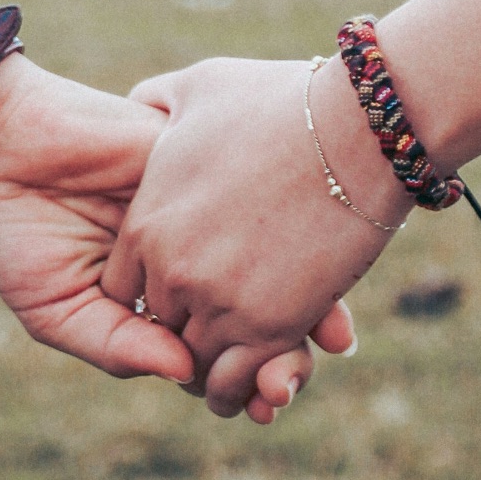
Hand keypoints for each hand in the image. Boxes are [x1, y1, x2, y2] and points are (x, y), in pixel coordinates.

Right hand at [0, 0, 357, 412]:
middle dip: (284, 350)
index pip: (215, 344)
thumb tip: (185, 376)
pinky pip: (262, 199)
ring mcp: (205, 209)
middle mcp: (191, 254)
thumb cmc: (14, 231)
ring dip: (304, 301)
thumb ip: (116, 344)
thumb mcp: (56, 308)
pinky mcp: (206, 164)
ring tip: (324, 343)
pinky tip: (312, 271)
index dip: (245, 378)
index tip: (269, 406)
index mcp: (158, 295)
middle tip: (295, 383)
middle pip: (256, 307)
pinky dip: (293, 235)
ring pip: (273, 257)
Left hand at [105, 56, 405, 418]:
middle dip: (183, 330)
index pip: (123, 290)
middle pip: (158, 328)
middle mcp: (172, 270)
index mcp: (147, 223)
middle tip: (213, 330)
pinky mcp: (270, 326)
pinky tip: (263, 383)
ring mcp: (219, 302)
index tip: (182, 290)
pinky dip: (244, 390)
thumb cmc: (282, 101)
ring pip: (195, 364)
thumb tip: (140, 103)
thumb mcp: (199, 88)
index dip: (151, 293)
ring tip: (238, 364)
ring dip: (214, 368)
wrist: (357, 127)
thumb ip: (157, 101)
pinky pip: (236, 381)